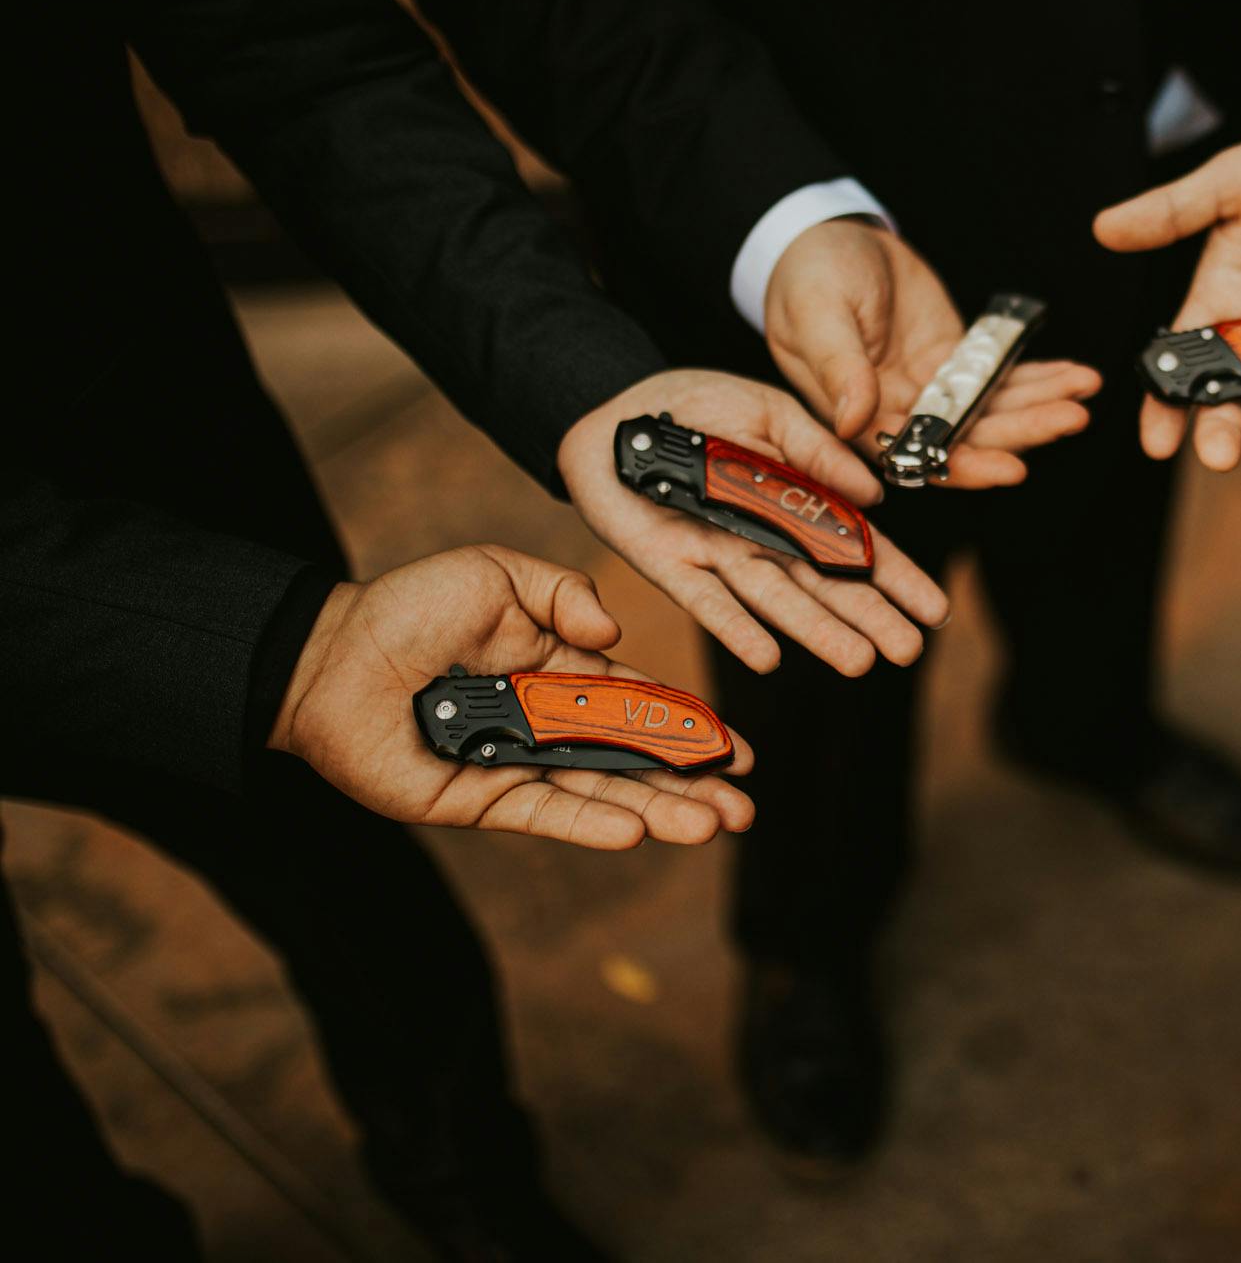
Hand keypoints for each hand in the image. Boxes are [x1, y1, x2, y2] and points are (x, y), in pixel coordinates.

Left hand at [269, 544, 753, 849]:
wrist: (329, 655)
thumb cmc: (407, 608)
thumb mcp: (495, 573)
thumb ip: (562, 594)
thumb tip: (616, 634)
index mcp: (562, 674)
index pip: (642, 707)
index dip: (691, 729)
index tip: (738, 752)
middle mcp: (548, 727)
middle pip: (636, 762)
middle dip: (693, 786)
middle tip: (746, 808)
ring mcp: (517, 767)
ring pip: (603, 793)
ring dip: (659, 811)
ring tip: (713, 825)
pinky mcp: (480, 798)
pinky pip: (544, 813)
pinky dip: (589, 823)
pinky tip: (635, 831)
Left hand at [559, 368, 949, 675]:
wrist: (616, 408)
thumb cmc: (697, 404)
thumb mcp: (770, 411)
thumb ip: (818, 451)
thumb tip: (875, 492)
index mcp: (798, 502)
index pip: (858, 547)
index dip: (896, 578)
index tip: (935, 611)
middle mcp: (767, 539)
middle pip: (827, 586)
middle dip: (869, 618)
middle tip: (909, 651)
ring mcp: (722, 556)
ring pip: (779, 601)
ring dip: (818, 632)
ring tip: (861, 662)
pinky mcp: (672, 565)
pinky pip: (708, 601)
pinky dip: (737, 628)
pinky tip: (769, 658)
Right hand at [763, 219, 1101, 486]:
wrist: (827, 237)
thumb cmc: (807, 276)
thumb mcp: (817, 313)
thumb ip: (837, 366)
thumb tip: (855, 420)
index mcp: (858, 415)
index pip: (917, 457)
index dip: (966, 466)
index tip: (1013, 468)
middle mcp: (899, 410)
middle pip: (969, 437)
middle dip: (1022, 430)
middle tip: (1071, 418)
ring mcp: (932, 387)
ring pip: (992, 409)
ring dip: (1040, 403)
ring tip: (1083, 390)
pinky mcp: (955, 360)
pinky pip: (1000, 375)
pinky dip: (1038, 375)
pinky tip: (1074, 374)